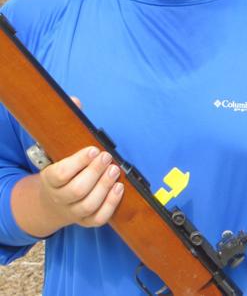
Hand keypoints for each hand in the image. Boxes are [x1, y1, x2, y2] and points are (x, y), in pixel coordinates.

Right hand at [34, 96, 123, 229]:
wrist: (52, 201)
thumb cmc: (61, 169)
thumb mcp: (57, 148)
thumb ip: (68, 124)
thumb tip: (76, 101)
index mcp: (49, 180)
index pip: (58, 175)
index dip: (77, 163)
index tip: (93, 149)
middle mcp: (59, 198)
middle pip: (76, 191)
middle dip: (94, 173)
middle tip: (106, 157)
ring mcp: (72, 212)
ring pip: (87, 205)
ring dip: (104, 188)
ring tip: (114, 170)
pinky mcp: (86, 221)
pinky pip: (98, 219)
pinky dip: (110, 205)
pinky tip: (119, 188)